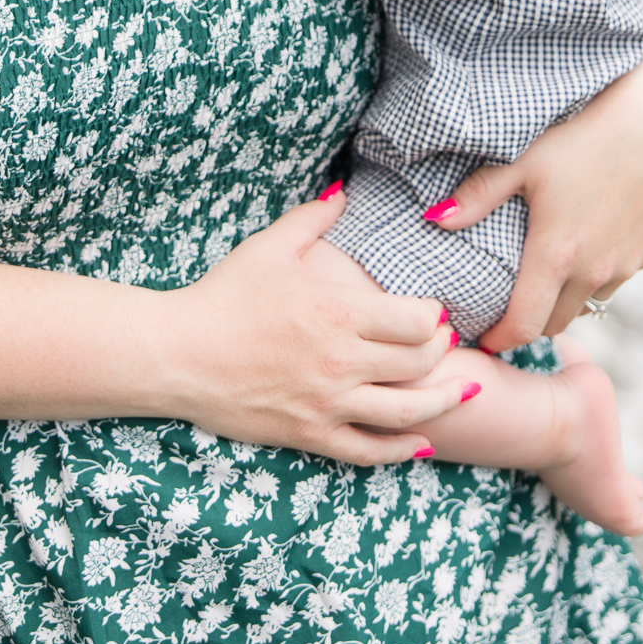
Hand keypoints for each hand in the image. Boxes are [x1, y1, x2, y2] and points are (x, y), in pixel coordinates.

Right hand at [156, 187, 469, 463]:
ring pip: (408, 412)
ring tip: (463, 390)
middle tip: (446, 342)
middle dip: (441, 351)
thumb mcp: (270, 248)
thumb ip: (313, 220)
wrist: (179, 354)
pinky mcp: (311, 434)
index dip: (434, 316)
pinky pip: (369, 450)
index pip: (418, 321)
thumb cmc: (223, 296)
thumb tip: (343, 193)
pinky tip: (421, 441)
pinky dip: (401, 449)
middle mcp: (342, 362)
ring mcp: (329, 403)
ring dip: (442, 401)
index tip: (432, 312)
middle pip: (420, 363)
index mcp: (339, 313)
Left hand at [429, 0, 642, 349]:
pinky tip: (577, 253)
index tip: (480, 340)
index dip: (499, 339)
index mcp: (557, 255)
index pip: (524, 325)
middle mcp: (595, 271)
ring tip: (537, 284)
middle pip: (554, 323)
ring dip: (561, 303)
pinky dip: (591, 281)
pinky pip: (612, 284)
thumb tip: (433, 219)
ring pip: (586, 306)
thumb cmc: (579, 131)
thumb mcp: (521, 160)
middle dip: (526, 324)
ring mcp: (624, 266)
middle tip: (501, 311)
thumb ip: (478, 195)